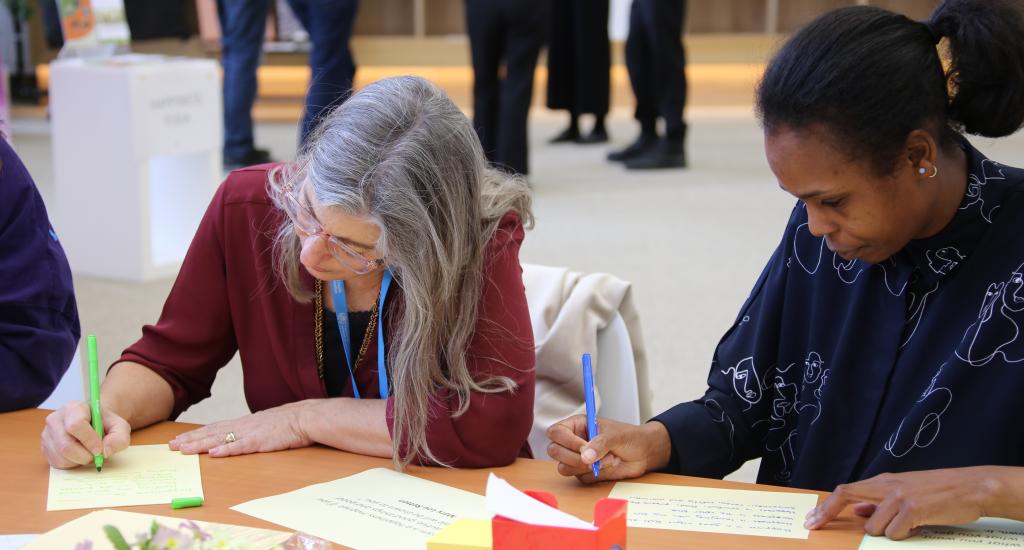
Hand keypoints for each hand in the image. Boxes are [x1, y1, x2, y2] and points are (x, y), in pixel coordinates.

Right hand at [42, 400, 130, 468]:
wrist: (94, 424)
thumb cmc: (105, 424)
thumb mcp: (119, 427)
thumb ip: (119, 438)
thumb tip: (105, 451)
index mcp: (74, 408)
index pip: (76, 425)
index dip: (89, 440)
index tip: (99, 449)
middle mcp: (55, 419)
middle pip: (65, 445)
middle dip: (84, 455)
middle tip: (95, 455)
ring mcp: (47, 434)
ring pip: (60, 456)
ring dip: (79, 460)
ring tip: (88, 452)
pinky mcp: (45, 447)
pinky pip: (56, 462)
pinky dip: (71, 464)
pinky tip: (79, 455)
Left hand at [169, 402, 312, 457]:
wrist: (305, 417)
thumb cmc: (289, 422)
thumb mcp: (265, 424)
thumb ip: (251, 430)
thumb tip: (239, 436)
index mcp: (244, 423)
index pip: (215, 428)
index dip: (196, 434)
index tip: (180, 439)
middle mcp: (243, 426)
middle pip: (212, 433)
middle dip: (190, 440)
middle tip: (171, 446)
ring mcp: (250, 433)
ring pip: (220, 439)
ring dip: (200, 445)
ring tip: (183, 449)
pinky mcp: (260, 442)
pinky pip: (240, 447)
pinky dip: (226, 450)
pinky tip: (213, 454)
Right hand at [546, 415, 670, 483]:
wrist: (643, 454)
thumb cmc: (630, 437)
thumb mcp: (615, 435)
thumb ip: (599, 444)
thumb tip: (585, 456)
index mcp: (577, 425)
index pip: (556, 432)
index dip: (566, 441)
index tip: (584, 447)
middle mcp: (573, 442)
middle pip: (554, 451)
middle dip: (574, 457)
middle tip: (594, 457)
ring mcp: (577, 458)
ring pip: (564, 467)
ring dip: (586, 467)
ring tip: (607, 459)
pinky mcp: (584, 473)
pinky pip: (580, 478)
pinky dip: (595, 474)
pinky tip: (609, 466)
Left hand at [805, 467, 1004, 539]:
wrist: (972, 487)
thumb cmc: (939, 492)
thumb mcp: (904, 492)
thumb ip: (879, 502)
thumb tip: (857, 512)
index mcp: (883, 481)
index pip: (845, 491)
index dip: (826, 506)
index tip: (812, 520)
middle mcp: (887, 486)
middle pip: (846, 497)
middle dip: (828, 515)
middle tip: (817, 527)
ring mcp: (899, 496)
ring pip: (874, 527)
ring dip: (888, 532)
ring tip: (908, 525)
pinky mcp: (913, 509)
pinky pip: (896, 533)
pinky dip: (906, 535)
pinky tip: (920, 527)